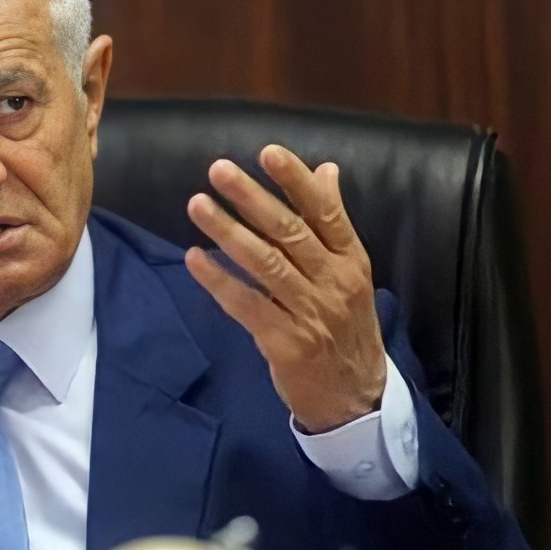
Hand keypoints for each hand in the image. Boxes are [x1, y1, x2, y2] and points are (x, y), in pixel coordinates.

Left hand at [185, 145, 385, 432]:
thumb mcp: (351, 273)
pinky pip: (246, 305)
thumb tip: (326, 170)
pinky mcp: (284, 343)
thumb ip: (333, 222)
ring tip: (197, 204)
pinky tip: (194, 258)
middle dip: (251, 198)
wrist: (356, 397)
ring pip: (265, 265)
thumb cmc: (346, 326)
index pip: (326, 212)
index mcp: (351, 260)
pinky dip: (218, 281)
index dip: (296, 181)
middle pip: (290, 233)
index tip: (268, 152)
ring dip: (227, 231)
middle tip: (218, 170)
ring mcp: (309, 314)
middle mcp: (333, 283)